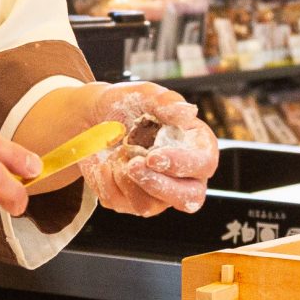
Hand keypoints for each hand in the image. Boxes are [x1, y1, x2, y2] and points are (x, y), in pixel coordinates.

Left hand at [78, 83, 217, 216]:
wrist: (95, 118)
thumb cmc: (128, 104)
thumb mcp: (145, 94)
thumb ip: (167, 100)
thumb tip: (188, 112)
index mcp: (195, 146)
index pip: (204, 165)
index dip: (183, 165)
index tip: (153, 156)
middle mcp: (182, 174)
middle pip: (189, 198)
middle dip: (160, 186)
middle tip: (133, 165)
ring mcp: (157, 192)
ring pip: (150, 206)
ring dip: (128, 181)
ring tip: (117, 154)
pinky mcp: (130, 200)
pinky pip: (120, 203)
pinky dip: (107, 182)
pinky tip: (105, 163)